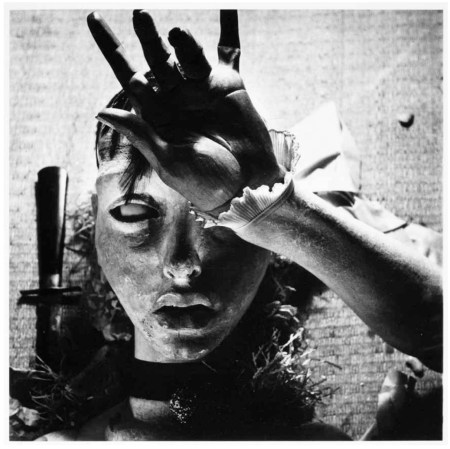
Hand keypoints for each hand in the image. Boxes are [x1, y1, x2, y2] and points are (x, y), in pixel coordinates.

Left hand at [88, 10, 282, 213]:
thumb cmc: (204, 182)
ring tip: (177, 34)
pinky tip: (227, 4)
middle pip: (156, 59)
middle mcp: (177, 98)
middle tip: (140, 15)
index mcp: (156, 115)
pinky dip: (228, 25)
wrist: (245, 187)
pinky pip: (228, 49)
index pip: (128, 76)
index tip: (95, 18)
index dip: (112, 48)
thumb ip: (140, 133)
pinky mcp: (228, 84)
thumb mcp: (168, 161)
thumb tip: (100, 110)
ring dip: (182, 41)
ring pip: (187, 54)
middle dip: (147, 37)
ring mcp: (202, 89)